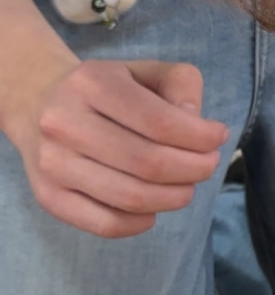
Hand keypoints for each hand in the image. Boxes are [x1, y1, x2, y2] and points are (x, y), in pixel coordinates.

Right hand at [0, 0, 227, 236]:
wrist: (38, 103)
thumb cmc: (106, 90)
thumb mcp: (144, 71)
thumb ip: (180, 85)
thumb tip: (197, 125)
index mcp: (91, 83)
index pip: (160, 122)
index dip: (200, 138)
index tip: (218, 138)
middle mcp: (64, 123)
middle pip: (148, 163)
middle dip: (193, 170)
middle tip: (208, 165)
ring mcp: (52, 164)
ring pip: (130, 198)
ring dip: (173, 198)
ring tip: (186, 187)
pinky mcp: (49, 197)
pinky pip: (106, 224)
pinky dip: (141, 223)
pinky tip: (154, 208)